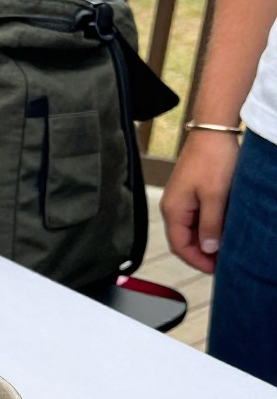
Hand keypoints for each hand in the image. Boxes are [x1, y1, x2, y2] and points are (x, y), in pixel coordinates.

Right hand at [160, 131, 239, 273]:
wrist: (213, 130)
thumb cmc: (212, 159)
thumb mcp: (215, 197)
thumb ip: (210, 226)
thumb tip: (208, 249)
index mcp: (173, 210)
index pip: (180, 246)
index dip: (197, 261)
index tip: (215, 269)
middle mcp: (173, 207)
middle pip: (184, 240)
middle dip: (202, 253)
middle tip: (223, 262)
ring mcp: (181, 199)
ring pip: (191, 229)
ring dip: (206, 240)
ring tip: (225, 247)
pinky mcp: (190, 192)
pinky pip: (196, 217)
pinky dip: (208, 227)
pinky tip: (222, 229)